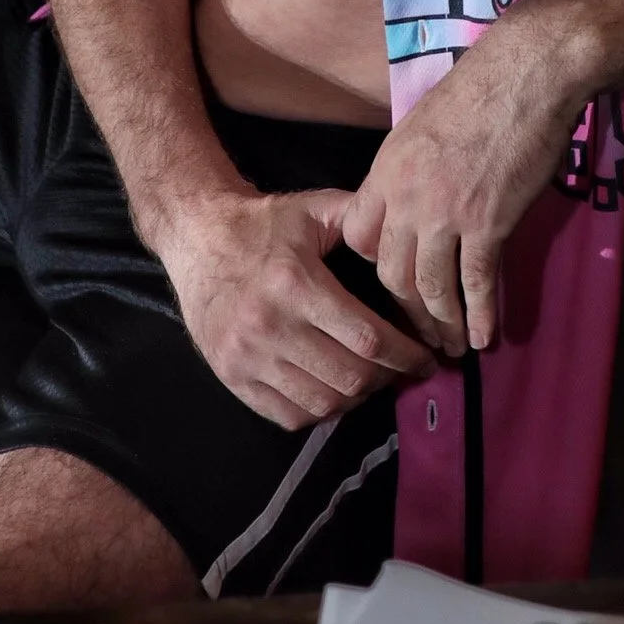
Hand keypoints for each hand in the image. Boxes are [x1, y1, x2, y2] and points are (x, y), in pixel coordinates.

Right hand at [155, 187, 433, 431]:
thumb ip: (361, 219)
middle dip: (387, 377)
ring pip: (322, 401)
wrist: (196, 236)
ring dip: (356, 397)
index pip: (367, 337)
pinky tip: (333, 390)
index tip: (427, 358)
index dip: (405, 355)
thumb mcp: (313, 209)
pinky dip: (320, 410)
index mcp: (296, 284)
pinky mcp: (230, 375)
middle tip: (402, 368)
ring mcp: (247, 356)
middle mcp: (269, 326)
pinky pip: (288, 414)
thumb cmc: (261, 223)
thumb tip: (407, 236)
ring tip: (371, 379)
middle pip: (349, 376)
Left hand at [341, 8, 589, 354]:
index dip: (373, 265)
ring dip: (442, 324)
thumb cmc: (480, 90)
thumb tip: (414, 197)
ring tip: (452, 347)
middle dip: (406, 312)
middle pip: (392, 273)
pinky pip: (476, 283)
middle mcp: (406, 199)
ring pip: (430, 288)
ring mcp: (445, 214)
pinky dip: (480, 315)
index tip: (392, 282)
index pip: (358, 237)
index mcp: (385, 171)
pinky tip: (484, 336)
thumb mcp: (421, 125)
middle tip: (421, 336)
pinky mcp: (488, 224)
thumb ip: (409, 167)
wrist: (525, 74)